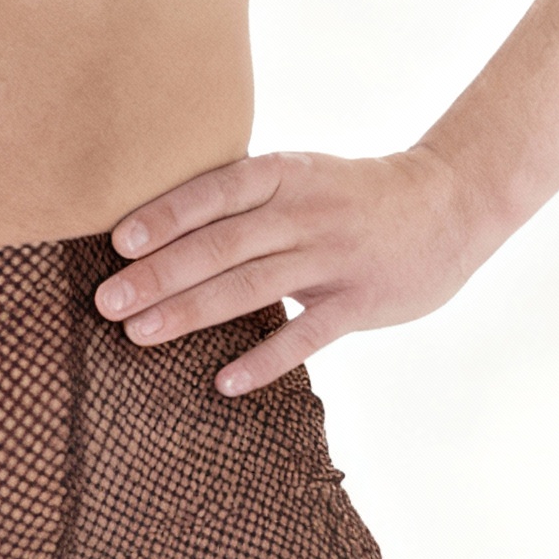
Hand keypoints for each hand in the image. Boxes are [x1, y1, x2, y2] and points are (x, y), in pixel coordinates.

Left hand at [96, 146, 492, 395]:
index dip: (167, 215)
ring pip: (253, 286)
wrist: (451, 202)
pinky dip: (265, 360)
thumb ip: (244, 200)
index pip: (217, 192)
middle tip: (107, 301)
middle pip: (223, 244)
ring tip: (140, 335)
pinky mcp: (360, 301)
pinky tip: (225, 383)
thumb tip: (161, 229)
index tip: (119, 242)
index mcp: (285, 175)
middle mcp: (305, 213)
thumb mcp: (301, 178)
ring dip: (192, 312)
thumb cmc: (352, 198)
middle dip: (161, 273)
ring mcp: (334, 258)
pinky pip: (307, 336)